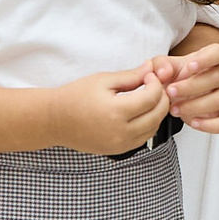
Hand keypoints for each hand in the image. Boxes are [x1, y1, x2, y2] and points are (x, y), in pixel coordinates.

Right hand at [51, 62, 173, 154]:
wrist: (56, 120)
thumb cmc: (75, 97)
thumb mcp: (103, 80)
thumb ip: (130, 76)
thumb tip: (150, 68)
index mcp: (117, 111)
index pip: (152, 98)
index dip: (155, 83)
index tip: (149, 76)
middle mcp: (121, 132)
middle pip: (158, 115)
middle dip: (162, 98)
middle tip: (154, 86)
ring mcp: (120, 144)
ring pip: (153, 128)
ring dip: (157, 112)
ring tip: (148, 98)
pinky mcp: (118, 151)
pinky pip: (143, 138)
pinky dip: (148, 125)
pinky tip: (140, 112)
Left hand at [158, 39, 218, 134]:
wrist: (180, 93)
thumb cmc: (179, 76)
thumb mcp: (165, 66)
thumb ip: (161, 65)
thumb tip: (163, 73)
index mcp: (214, 57)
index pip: (218, 53)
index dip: (205, 59)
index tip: (190, 66)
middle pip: (217, 77)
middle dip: (190, 87)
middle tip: (171, 92)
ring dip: (195, 106)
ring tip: (175, 109)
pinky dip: (210, 125)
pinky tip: (194, 122)